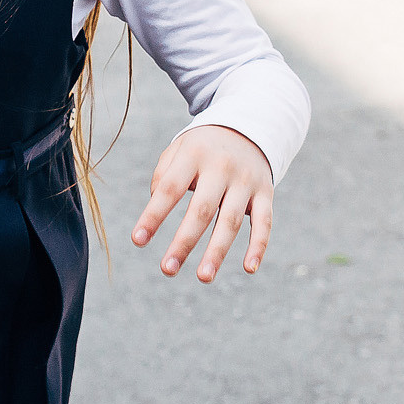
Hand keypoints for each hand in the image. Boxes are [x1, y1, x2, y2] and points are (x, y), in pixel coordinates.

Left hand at [130, 125, 273, 281]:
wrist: (247, 126)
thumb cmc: (202, 148)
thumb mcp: (178, 149)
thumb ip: (163, 176)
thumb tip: (155, 207)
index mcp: (193, 155)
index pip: (170, 189)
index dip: (153, 215)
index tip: (137, 240)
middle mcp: (221, 167)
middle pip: (201, 209)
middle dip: (184, 242)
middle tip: (167, 269)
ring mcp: (245, 181)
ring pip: (231, 221)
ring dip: (217, 251)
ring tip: (203, 277)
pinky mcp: (265, 192)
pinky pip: (265, 222)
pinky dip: (259, 245)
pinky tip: (249, 268)